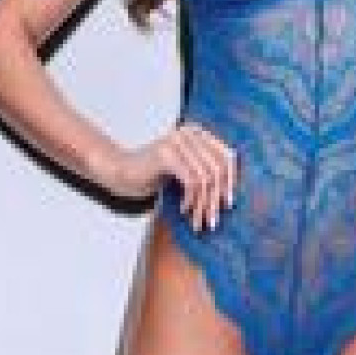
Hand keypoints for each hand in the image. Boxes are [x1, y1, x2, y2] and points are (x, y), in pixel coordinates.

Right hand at [119, 123, 238, 230]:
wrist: (124, 172)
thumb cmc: (157, 174)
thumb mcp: (186, 170)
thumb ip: (206, 171)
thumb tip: (231, 193)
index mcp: (199, 133)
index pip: (227, 156)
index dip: (231, 180)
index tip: (229, 203)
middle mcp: (190, 133)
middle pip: (217, 169)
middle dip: (216, 198)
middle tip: (213, 220)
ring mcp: (178, 141)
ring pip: (205, 178)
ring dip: (203, 204)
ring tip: (199, 221)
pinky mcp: (166, 153)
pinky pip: (191, 180)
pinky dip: (191, 199)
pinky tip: (185, 210)